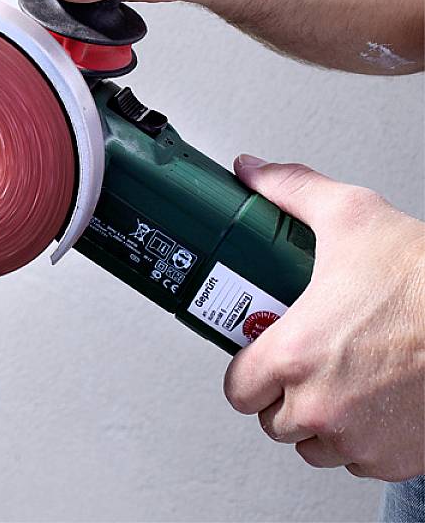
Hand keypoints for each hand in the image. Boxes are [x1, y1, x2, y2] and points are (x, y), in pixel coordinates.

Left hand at [223, 155, 424, 481]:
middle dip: (283, 394)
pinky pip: (359, 461)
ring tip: (338, 380)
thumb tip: (253, 172)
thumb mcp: (353, 217)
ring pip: (314, 445)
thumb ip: (292, 191)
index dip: (247, 372)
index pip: (237, 390)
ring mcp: (359, 439)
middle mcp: (320, 407)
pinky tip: (373, 401)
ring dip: (319, 420)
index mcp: (294, 356)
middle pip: (273, 420)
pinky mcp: (396, 458)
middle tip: (306, 362)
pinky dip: (362, 439)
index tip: (260, 356)